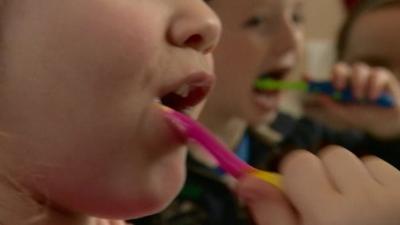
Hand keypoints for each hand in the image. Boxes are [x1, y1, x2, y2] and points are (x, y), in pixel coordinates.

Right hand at [237, 146, 399, 224]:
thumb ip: (271, 214)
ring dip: (352, 180)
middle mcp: (369, 201)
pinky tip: (376, 212)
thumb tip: (246, 180)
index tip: (301, 200)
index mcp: (331, 217)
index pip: (299, 162)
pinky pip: (384, 171)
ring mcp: (397, 196)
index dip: (295, 179)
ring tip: (356, 213)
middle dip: (325, 177)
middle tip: (331, 211)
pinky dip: (376, 185)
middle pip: (330, 156)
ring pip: (359, 161)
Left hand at [305, 62, 399, 138]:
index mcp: (339, 87)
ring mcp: (366, 76)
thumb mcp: (344, 115)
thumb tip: (318, 96)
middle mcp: (350, 79)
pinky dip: (373, 85)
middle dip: (338, 74)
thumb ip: (331, 107)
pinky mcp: (382, 77)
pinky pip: (377, 73)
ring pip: (359, 68)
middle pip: (340, 67)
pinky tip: (372, 97)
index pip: (322, 81)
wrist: (385, 122)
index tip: (304, 78)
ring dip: (357, 82)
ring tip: (360, 98)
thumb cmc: (361, 117)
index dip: (313, 78)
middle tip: (338, 87)